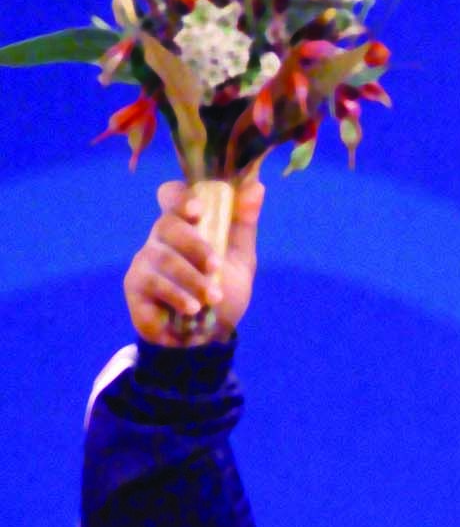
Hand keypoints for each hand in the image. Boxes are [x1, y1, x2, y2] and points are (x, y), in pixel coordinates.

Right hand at [123, 174, 263, 344]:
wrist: (207, 340)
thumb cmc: (222, 293)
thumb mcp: (241, 260)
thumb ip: (244, 225)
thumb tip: (257, 186)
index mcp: (185, 225)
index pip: (172, 196)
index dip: (180, 197)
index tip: (198, 211)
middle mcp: (161, 238)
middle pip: (167, 225)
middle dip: (194, 246)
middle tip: (216, 267)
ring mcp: (145, 261)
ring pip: (162, 257)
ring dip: (191, 278)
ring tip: (212, 298)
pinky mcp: (135, 286)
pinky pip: (152, 282)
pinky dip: (176, 295)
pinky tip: (192, 308)